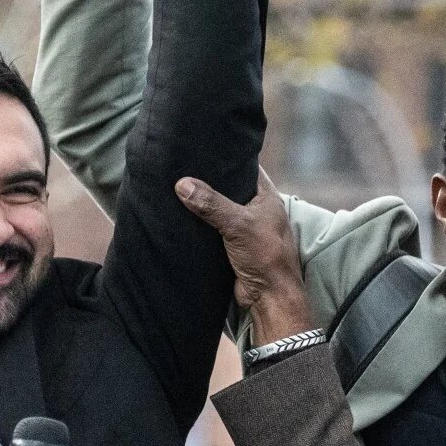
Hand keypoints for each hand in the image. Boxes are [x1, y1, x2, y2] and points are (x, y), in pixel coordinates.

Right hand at [177, 170, 310, 341]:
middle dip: (209, 181)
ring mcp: (243, 228)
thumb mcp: (238, 224)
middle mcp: (256, 210)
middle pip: (229, 188)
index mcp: (265, 197)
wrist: (269, 297)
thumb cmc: (266, 257)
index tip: (204, 148)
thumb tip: (183, 185)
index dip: (228, 157)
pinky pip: (212, 229)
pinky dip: (200, 225)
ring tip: (176, 188)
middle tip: (183, 167)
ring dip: (202, 205)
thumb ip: (212, 204)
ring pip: (219, 210)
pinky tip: (181, 217)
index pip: (246, 167)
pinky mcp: (231, 246)